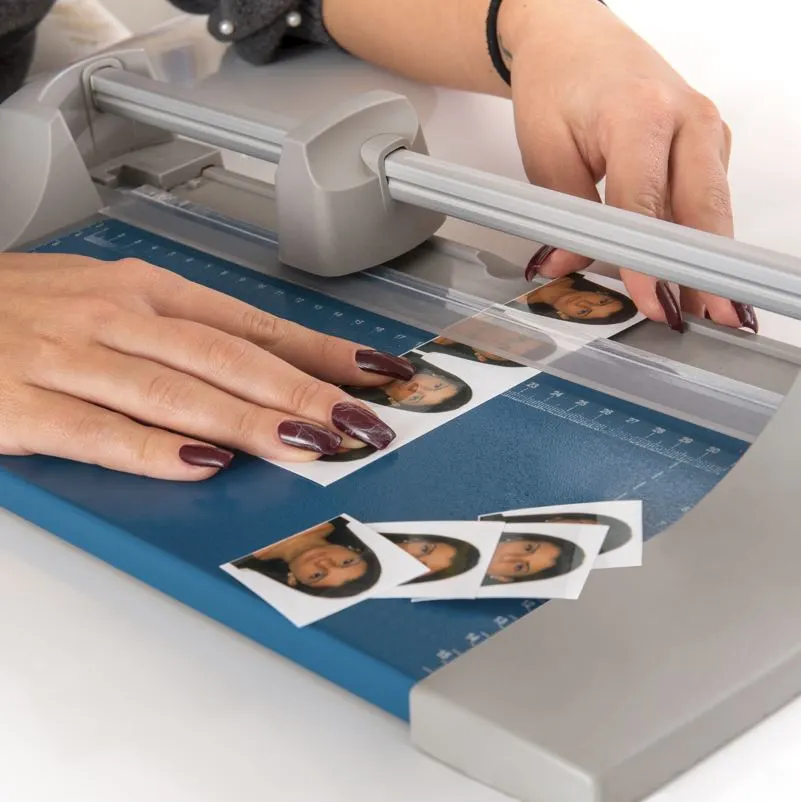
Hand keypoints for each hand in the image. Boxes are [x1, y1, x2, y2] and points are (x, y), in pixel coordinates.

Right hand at [0, 254, 412, 479]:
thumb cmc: (26, 307)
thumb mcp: (113, 303)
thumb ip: (184, 338)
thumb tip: (266, 376)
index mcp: (145, 292)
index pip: (252, 325)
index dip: (319, 352)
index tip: (374, 375)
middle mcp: (118, 318)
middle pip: (228, 357)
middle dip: (303, 393)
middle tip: (360, 423)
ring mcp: (70, 358)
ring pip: (177, 391)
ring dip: (250, 421)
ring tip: (308, 446)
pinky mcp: (20, 404)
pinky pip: (96, 431)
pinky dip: (152, 450)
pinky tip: (201, 465)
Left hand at [498, 0, 756, 333]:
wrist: (573, 40)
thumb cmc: (557, 84)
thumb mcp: (545, 151)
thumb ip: (564, 214)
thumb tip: (571, 266)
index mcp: (641, 113)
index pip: (646, 204)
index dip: (648, 259)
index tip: (651, 300)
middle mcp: (687, 118)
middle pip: (703, 209)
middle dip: (705, 272)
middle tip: (710, 320)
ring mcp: (705, 129)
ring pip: (713, 208)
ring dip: (708, 261)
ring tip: (706, 310)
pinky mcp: (708, 143)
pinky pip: (707, 198)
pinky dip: (698, 238)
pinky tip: (691, 273)